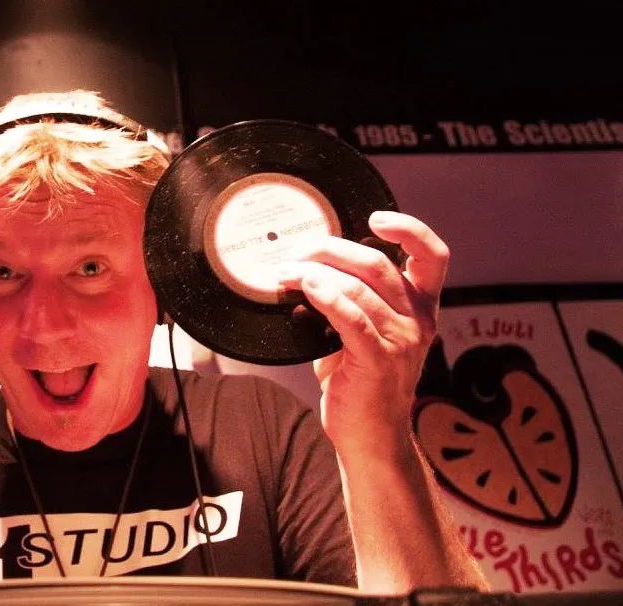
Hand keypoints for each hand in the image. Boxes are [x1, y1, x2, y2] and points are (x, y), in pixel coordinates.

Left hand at [278, 211, 447, 461]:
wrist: (371, 439)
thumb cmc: (361, 386)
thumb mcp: (363, 336)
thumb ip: (350, 302)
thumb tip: (308, 271)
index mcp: (421, 309)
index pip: (433, 257)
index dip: (410, 229)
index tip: (376, 219)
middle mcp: (418, 321)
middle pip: (377, 263)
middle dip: (331, 249)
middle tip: (298, 253)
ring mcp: (401, 340)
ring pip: (358, 287)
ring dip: (314, 272)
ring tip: (285, 273)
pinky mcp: (377, 359)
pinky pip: (350, 317)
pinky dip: (325, 295)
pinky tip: (304, 287)